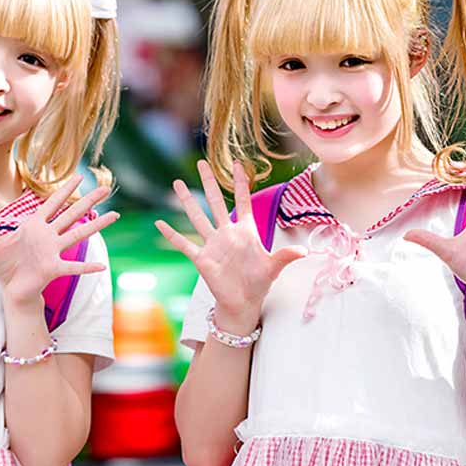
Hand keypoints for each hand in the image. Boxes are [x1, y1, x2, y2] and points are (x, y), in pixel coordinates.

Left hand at [0, 175, 118, 307]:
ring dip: (96, 225)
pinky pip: (73, 266)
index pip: (52, 203)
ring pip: (78, 234)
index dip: (64, 190)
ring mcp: (53, 251)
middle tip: (106, 189)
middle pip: (72, 214)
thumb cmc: (4, 265)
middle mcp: (48, 236)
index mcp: (34, 226)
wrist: (10, 288)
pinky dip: (87, 266)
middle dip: (88, 201)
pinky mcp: (54, 269)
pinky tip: (102, 265)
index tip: (78, 176)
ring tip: (115, 215)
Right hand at [155, 161, 306, 332]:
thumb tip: (305, 251)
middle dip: (209, 182)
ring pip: (197, 217)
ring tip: (177, 183)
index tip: (236, 163)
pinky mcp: (202, 258)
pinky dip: (171, 235)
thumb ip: (286, 256)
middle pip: (215, 202)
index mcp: (246, 231)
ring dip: (187, 201)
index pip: (242, 200)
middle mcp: (227, 233)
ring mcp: (213, 244)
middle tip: (202, 162)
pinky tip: (159, 223)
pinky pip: (184, 244)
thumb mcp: (274, 267)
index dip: (239, 182)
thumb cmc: (259, 283)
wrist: (243, 303)